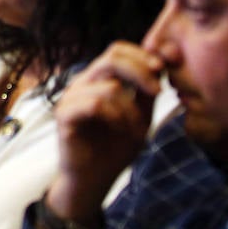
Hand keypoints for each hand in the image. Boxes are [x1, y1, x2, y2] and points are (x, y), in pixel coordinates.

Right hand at [45, 40, 161, 225]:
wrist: (94, 179)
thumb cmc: (114, 147)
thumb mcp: (140, 116)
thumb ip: (147, 92)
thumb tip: (162, 64)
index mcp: (99, 79)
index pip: (117, 50)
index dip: (141, 54)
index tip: (163, 69)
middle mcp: (82, 83)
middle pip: (111, 58)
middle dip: (140, 72)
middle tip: (158, 91)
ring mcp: (71, 97)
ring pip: (107, 86)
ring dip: (130, 108)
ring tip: (136, 128)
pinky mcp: (64, 115)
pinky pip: (94, 105)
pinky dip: (115, 117)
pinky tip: (120, 131)